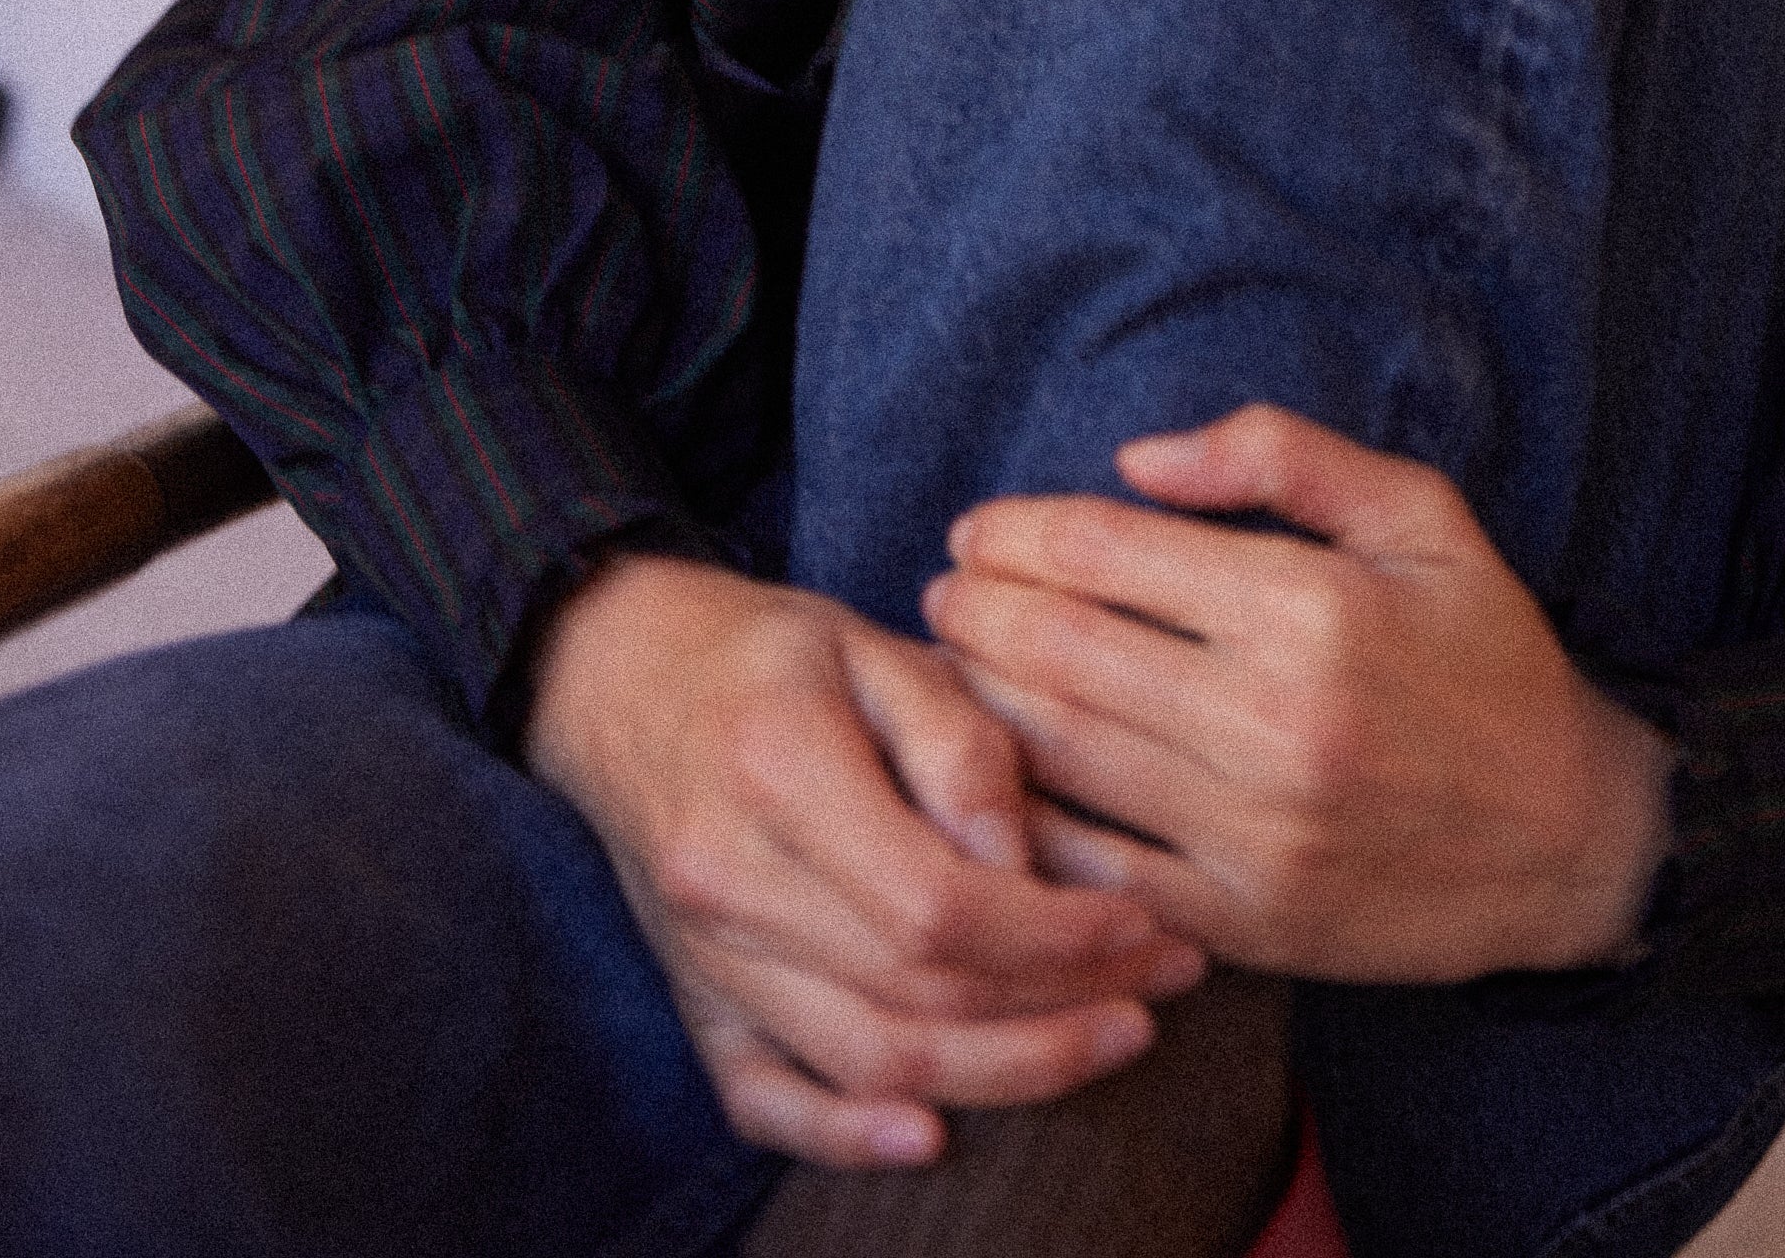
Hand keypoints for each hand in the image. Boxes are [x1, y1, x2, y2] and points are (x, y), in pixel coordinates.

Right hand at [524, 552, 1207, 1166]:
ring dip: (1002, 1073)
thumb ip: (958, 743)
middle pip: (916, 996)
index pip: (937, 903)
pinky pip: (765, 1101)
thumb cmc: (768, 651)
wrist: (621, 675)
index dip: (1055, 934)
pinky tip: (934, 1141)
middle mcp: (731, 881)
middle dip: (1059, 1009)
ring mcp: (705, 957)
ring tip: (1110, 1040)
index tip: (1145, 921)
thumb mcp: (874, 645)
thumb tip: (1024, 865)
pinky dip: (845, 1138)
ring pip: (866, 1060)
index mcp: (778, 770)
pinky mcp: (694, 999)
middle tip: (1163, 984)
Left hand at [921, 404, 1674, 983]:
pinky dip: (1031, 824)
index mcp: (1310, 609)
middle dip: (979, 610)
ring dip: (981, 705)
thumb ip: (1282, 458)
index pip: (1113, 554)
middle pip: (1066, 654)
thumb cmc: (1487, 658)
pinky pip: (1099, 872)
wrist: (1574, 840)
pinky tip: (994, 783)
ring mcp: (1252, 834)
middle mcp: (1272, 724)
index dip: (1022, 532)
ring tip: (948, 665)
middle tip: (941, 590)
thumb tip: (1138, 460)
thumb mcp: (1420, 516)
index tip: (977, 527)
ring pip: (1064, 759)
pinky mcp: (1245, 922)